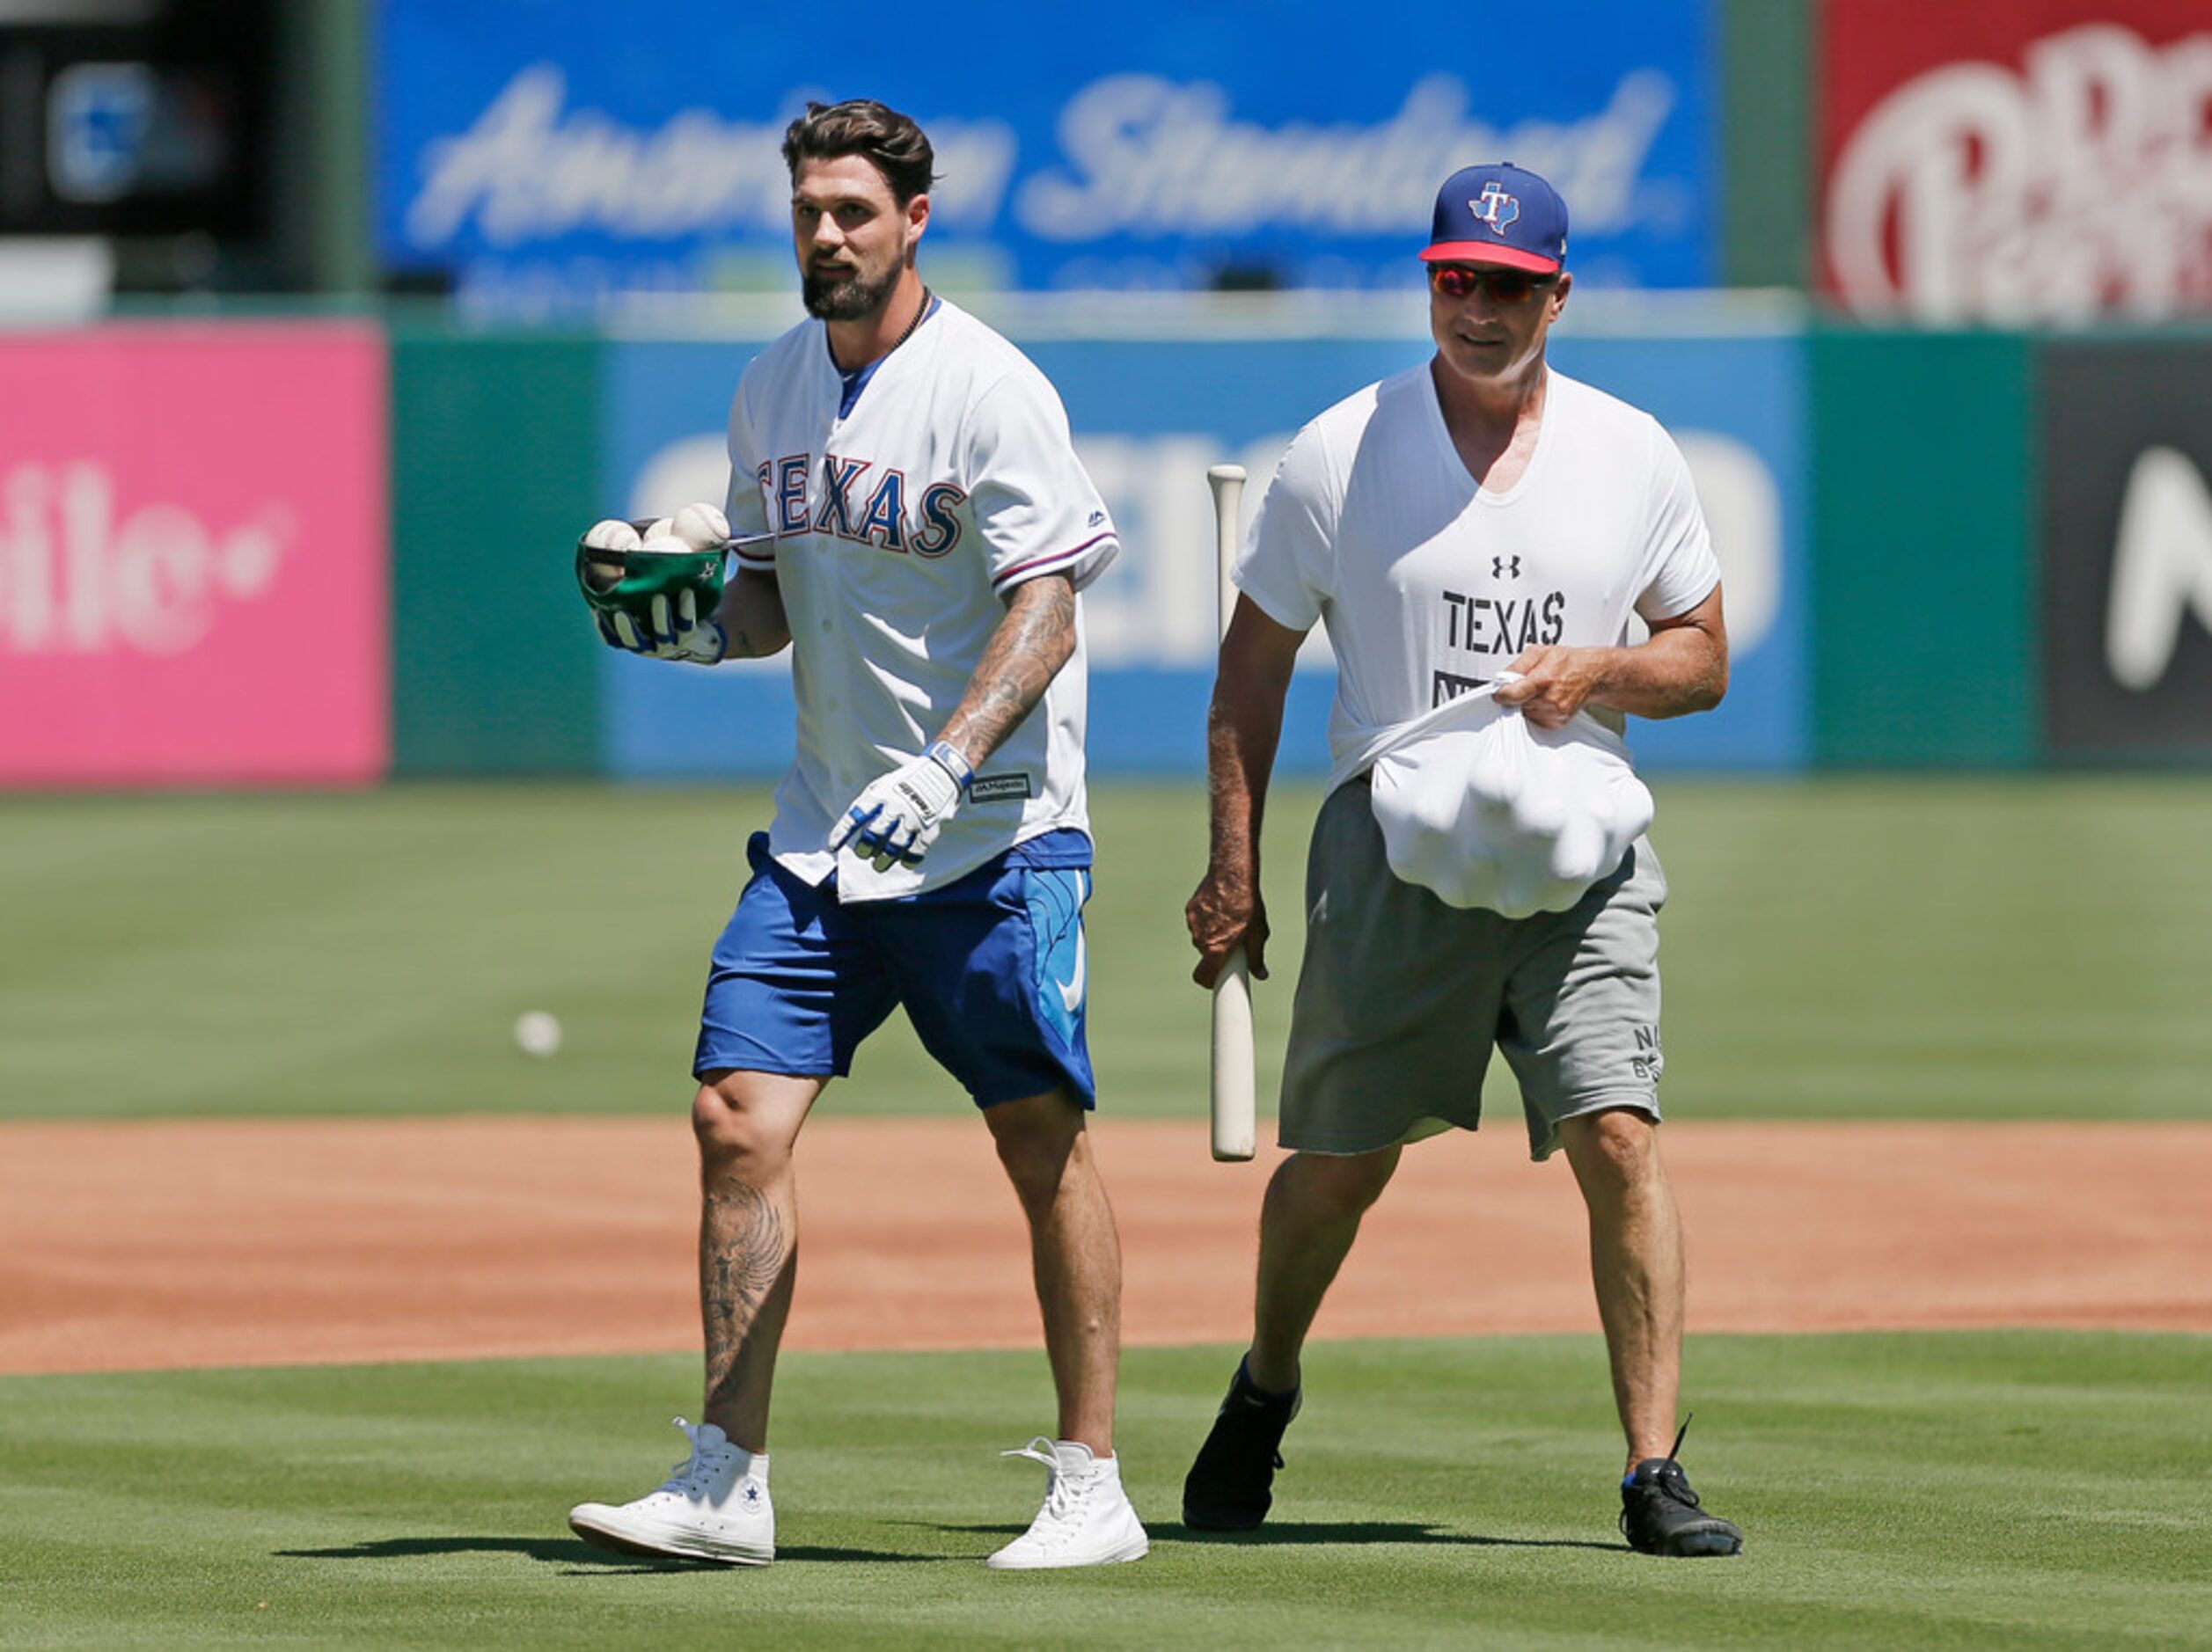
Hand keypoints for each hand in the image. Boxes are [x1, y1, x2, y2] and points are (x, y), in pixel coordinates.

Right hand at [594, 586, 726, 664]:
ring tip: (659, 597)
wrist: (705, 632)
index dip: (604, 628)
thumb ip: (630, 592)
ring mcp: (672, 644)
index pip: (613, 639)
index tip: (597, 609)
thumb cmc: (668, 612)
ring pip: (663, 633)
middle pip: (635, 642)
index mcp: (635, 640)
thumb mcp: (645, 604)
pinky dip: (685, 608)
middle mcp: (651, 647)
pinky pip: (687, 623)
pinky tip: (686, 591)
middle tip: (621, 612)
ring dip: (660, 616)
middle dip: (627, 629)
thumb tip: (608, 559)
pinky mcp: (692, 638)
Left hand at [829, 742, 973, 870]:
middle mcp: (895, 806)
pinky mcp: (929, 827)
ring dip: (884, 859)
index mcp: (880, 794)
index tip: (833, 845)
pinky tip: (904, 862)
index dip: (842, 832)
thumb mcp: (883, 784)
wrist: (941, 773)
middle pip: (875, 833)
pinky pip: (917, 850)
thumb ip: (869, 803)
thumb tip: (854, 825)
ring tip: (879, 865)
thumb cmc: (906, 782)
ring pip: (895, 846)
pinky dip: (909, 860)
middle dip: (865, 848)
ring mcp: (913, 818)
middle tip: (862, 854)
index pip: (856, 815)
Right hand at [1186, 864, 1268, 987]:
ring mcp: (1193, 924)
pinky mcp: (1190, 910)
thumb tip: (1261, 974)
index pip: (1203, 977)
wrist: (1232, 874)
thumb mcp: (1257, 933)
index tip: (1217, 982)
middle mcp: (1200, 939)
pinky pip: (1198, 923)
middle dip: (1218, 953)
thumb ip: (1256, 957)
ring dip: (1213, 935)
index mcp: (1216, 948)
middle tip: (1234, 942)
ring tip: (1230, 921)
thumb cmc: (1247, 903)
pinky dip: (1207, 921)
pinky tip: (1220, 910)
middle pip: (1206, 956)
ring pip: (1202, 938)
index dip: (1210, 982)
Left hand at [1493, 648, 1603, 727]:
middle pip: (1518, 705)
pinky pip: (1537, 719)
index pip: (1512, 695)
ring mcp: (1556, 712)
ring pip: (1526, 713)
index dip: (1501, 694)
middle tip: (1527, 685)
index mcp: (1544, 679)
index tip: (1499, 693)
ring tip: (1540, 690)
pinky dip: (1537, 710)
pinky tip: (1546, 699)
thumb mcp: (1539, 652)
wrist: (1593, 674)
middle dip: (1518, 696)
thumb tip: (1503, 678)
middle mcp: (1550, 698)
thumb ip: (1518, 665)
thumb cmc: (1568, 661)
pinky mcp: (1559, 721)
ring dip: (1527, 704)